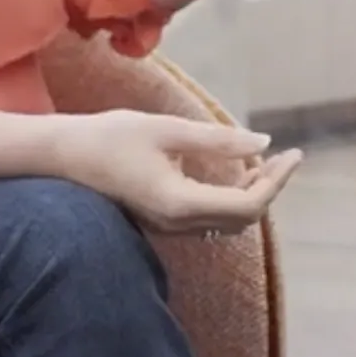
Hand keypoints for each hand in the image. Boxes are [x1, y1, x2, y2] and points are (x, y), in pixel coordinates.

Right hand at [57, 111, 302, 234]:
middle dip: (269, 188)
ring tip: (260, 160)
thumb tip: (264, 144)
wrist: (62, 157)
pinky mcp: (162, 219)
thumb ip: (217, 140)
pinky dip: (230, 196)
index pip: (248, 204)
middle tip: (282, 155)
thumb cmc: (110, 137)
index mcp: (180, 203)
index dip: (277, 181)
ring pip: (227, 221)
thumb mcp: (167, 130)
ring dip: (251, 193)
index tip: (293, 153)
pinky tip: (232, 170)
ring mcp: (168, 226)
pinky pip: (209, 217)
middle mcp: (177, 224)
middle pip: (242, 218)